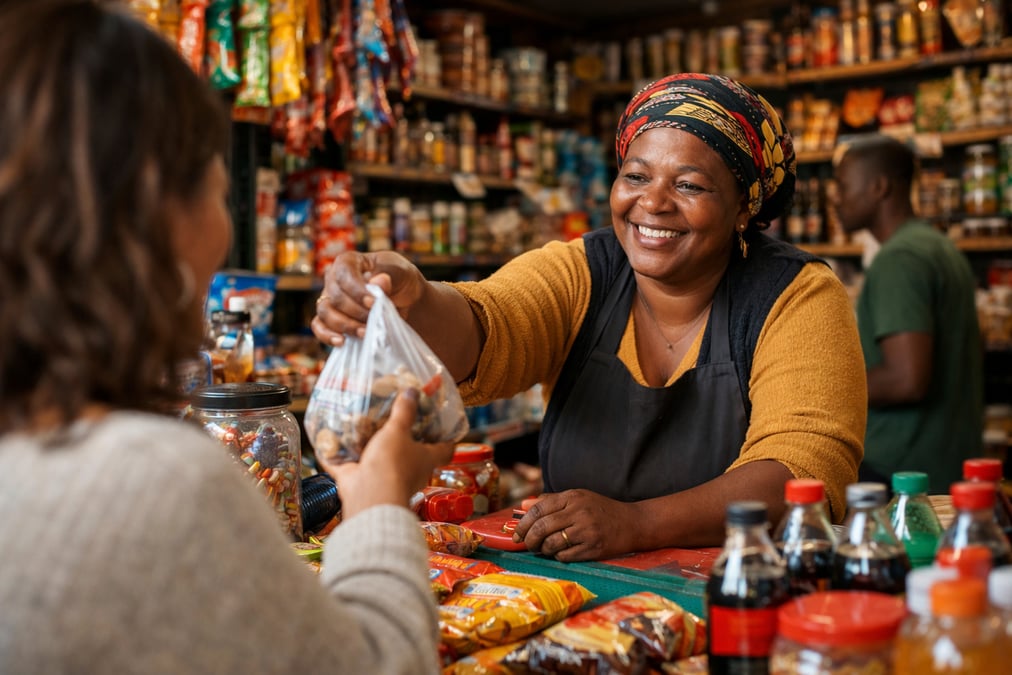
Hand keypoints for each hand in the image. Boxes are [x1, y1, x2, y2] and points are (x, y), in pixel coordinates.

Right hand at [311, 250, 425, 346]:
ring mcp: (329, 299)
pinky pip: (318, 327)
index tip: (373, 303)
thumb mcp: (401, 273)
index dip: (356, 290)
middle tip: (373, 319)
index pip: (343, 274)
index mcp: (348, 261)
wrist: (406, 299)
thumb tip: (378, 281)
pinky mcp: (329, 318)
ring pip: (325, 312)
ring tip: (365, 333)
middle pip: (334, 296)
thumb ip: (390, 275)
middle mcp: (333, 278)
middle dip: (355, 311)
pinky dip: (327, 335)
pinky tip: (342, 342)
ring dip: (345, 325)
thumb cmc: (401, 280)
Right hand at [321, 388, 453, 519]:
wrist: (368, 496)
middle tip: (396, 417)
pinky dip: (339, 456)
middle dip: (404, 439)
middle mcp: (408, 471)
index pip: (445, 450)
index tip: (445, 425)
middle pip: (411, 454)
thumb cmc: (392, 463)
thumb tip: (413, 391)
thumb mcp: (399, 431)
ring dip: (371, 447)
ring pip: (379, 460)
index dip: (447, 438)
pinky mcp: (359, 481)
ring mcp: (383, 478)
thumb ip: (404, 412)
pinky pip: (348, 466)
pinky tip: (331, 441)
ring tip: (362, 424)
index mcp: (425, 460)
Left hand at [511, 489, 638, 561]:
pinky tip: (563, 552)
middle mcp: (579, 512)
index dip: (523, 523)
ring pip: (551, 544)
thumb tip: (523, 506)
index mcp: (573, 497)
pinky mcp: (593, 548)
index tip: (517, 533)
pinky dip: (558, 556)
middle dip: (529, 539)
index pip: (539, 509)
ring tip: (546, 548)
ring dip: (543, 549)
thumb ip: (551, 501)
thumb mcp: (578, 498)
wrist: (633, 523)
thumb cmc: (601, 510)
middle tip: (527, 544)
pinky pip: (565, 556)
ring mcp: (587, 531)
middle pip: (542, 527)